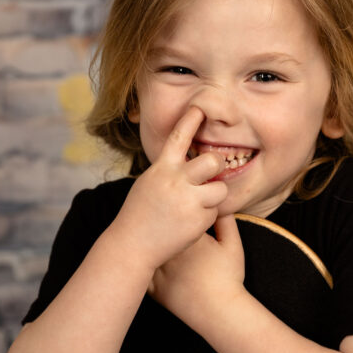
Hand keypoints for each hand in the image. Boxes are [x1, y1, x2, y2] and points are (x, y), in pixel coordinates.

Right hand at [112, 106, 227, 271]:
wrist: (132, 245)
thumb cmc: (140, 212)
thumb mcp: (150, 182)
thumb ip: (169, 170)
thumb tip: (190, 160)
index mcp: (161, 168)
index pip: (179, 136)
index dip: (192, 119)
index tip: (201, 107)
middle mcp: (176, 181)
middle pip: (212, 161)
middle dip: (216, 166)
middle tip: (211, 173)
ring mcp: (188, 202)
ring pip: (220, 189)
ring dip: (213, 196)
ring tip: (197, 204)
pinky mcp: (197, 222)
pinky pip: (215, 213)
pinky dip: (205, 217)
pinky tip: (188, 223)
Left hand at [150, 214, 245, 332]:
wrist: (220, 310)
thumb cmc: (228, 278)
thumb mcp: (233, 246)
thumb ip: (226, 221)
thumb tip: (218, 203)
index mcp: (188, 239)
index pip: (175, 217)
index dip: (175, 212)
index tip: (176, 210)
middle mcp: (170, 253)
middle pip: (156, 232)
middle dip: (156, 226)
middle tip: (155, 220)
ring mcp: (160, 271)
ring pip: (144, 251)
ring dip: (145, 245)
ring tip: (144, 239)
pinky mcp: (155, 288)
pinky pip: (141, 274)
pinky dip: (140, 268)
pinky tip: (141, 261)